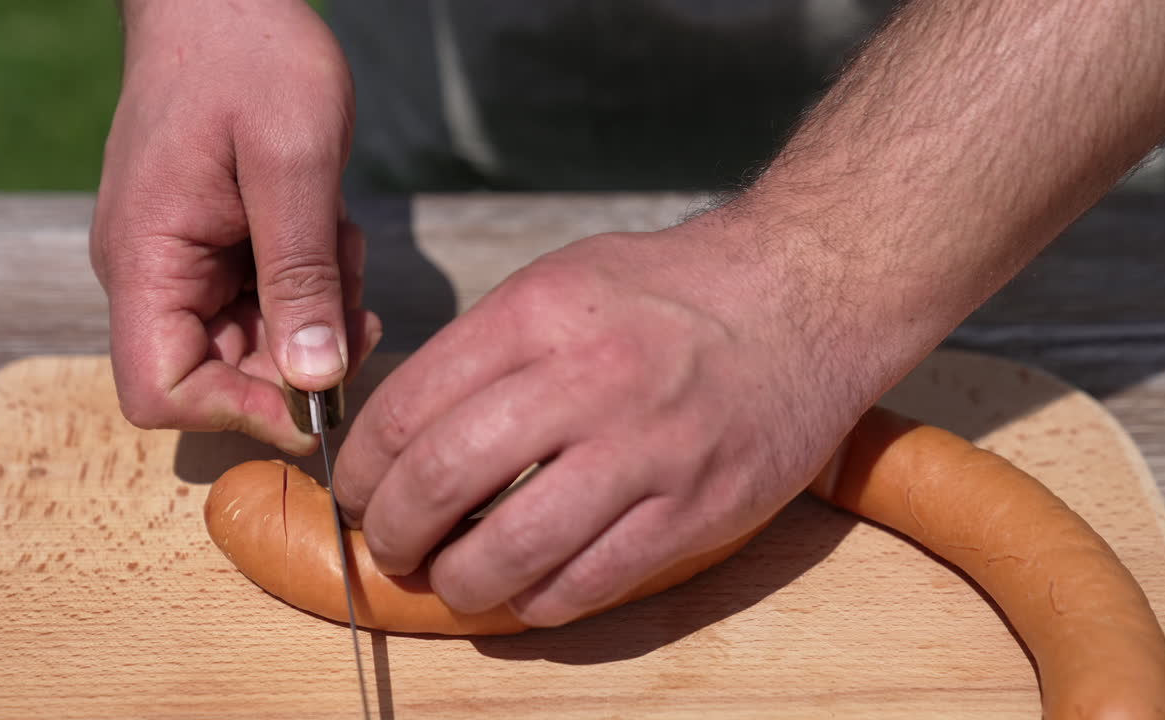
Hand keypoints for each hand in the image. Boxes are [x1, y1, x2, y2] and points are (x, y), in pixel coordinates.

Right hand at [90, 0, 378, 453]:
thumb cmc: (252, 58)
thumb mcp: (294, 164)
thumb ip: (302, 276)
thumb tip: (314, 382)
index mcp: (148, 260)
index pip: (161, 392)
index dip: (239, 414)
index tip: (318, 398)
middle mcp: (154, 275)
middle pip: (224, 375)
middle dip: (304, 354)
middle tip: (355, 299)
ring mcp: (185, 262)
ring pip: (260, 340)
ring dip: (318, 311)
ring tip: (340, 238)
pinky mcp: (217, 249)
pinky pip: (271, 300)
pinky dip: (314, 282)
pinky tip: (332, 229)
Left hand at [333, 212, 877, 626]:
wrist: (805, 294)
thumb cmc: (673, 290)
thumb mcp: (565, 280)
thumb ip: (488, 347)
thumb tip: (412, 429)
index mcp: (540, 314)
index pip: (409, 405)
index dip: (362, 467)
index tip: (359, 492)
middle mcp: (588, 380)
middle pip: (442, 480)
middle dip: (392, 532)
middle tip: (390, 545)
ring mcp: (646, 451)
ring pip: (510, 549)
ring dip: (457, 582)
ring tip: (450, 578)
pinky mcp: (694, 509)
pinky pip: (588, 582)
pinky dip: (537, 600)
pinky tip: (527, 587)